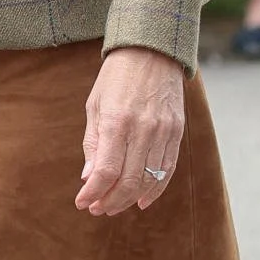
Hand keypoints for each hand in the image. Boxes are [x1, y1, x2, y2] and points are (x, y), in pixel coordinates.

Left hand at [76, 45, 184, 215]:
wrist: (152, 50)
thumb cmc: (116, 78)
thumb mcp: (95, 105)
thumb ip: (93, 143)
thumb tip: (89, 179)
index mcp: (117, 121)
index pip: (106, 171)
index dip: (93, 193)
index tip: (82, 202)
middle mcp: (143, 129)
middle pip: (128, 181)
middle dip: (110, 201)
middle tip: (97, 208)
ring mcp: (163, 131)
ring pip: (149, 179)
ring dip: (130, 199)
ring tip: (114, 205)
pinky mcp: (177, 131)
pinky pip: (168, 169)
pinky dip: (156, 189)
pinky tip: (143, 200)